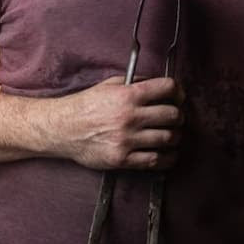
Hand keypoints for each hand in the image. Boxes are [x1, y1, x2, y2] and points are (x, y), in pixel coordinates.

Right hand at [49, 75, 184, 170]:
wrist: (63, 128)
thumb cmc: (86, 105)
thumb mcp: (111, 84)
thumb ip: (136, 82)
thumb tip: (158, 84)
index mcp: (129, 95)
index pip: (167, 88)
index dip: (178, 91)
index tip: (179, 97)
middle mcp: (130, 116)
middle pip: (172, 115)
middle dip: (179, 115)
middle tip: (177, 117)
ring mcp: (127, 139)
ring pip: (167, 138)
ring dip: (176, 136)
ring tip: (174, 135)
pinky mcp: (122, 159)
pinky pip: (154, 160)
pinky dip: (168, 158)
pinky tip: (169, 154)